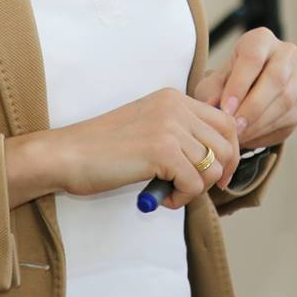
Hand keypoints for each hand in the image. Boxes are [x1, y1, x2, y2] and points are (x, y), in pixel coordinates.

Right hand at [56, 87, 242, 209]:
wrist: (67, 155)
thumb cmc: (102, 150)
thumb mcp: (148, 128)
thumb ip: (179, 134)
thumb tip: (217, 161)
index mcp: (173, 98)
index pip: (225, 121)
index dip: (229, 152)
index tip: (218, 175)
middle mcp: (175, 106)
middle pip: (227, 143)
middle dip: (218, 173)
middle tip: (195, 190)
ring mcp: (169, 127)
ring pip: (213, 166)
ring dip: (195, 189)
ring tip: (170, 193)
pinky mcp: (162, 151)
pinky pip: (195, 184)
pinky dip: (181, 199)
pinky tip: (160, 198)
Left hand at [191, 26, 296, 151]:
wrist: (244, 94)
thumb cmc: (226, 83)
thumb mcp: (212, 82)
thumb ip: (211, 92)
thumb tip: (213, 107)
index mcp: (261, 40)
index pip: (253, 58)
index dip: (239, 84)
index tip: (225, 108)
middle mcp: (285, 54)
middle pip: (275, 78)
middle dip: (253, 106)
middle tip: (234, 127)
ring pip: (284, 101)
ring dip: (259, 122)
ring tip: (238, 136)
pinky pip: (287, 119)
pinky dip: (266, 132)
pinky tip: (248, 138)